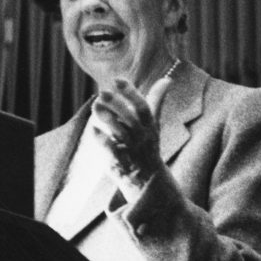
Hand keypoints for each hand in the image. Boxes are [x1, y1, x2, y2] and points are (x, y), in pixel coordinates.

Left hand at [89, 75, 171, 192]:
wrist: (149, 180)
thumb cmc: (148, 146)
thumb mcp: (154, 124)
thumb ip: (156, 101)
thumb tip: (167, 80)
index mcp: (150, 126)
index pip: (144, 107)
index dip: (131, 93)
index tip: (117, 79)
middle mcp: (142, 137)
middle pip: (131, 119)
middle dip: (117, 104)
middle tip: (102, 92)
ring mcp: (132, 150)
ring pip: (121, 134)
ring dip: (108, 119)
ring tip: (95, 106)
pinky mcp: (120, 163)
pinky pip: (112, 151)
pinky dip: (102, 140)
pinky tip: (93, 129)